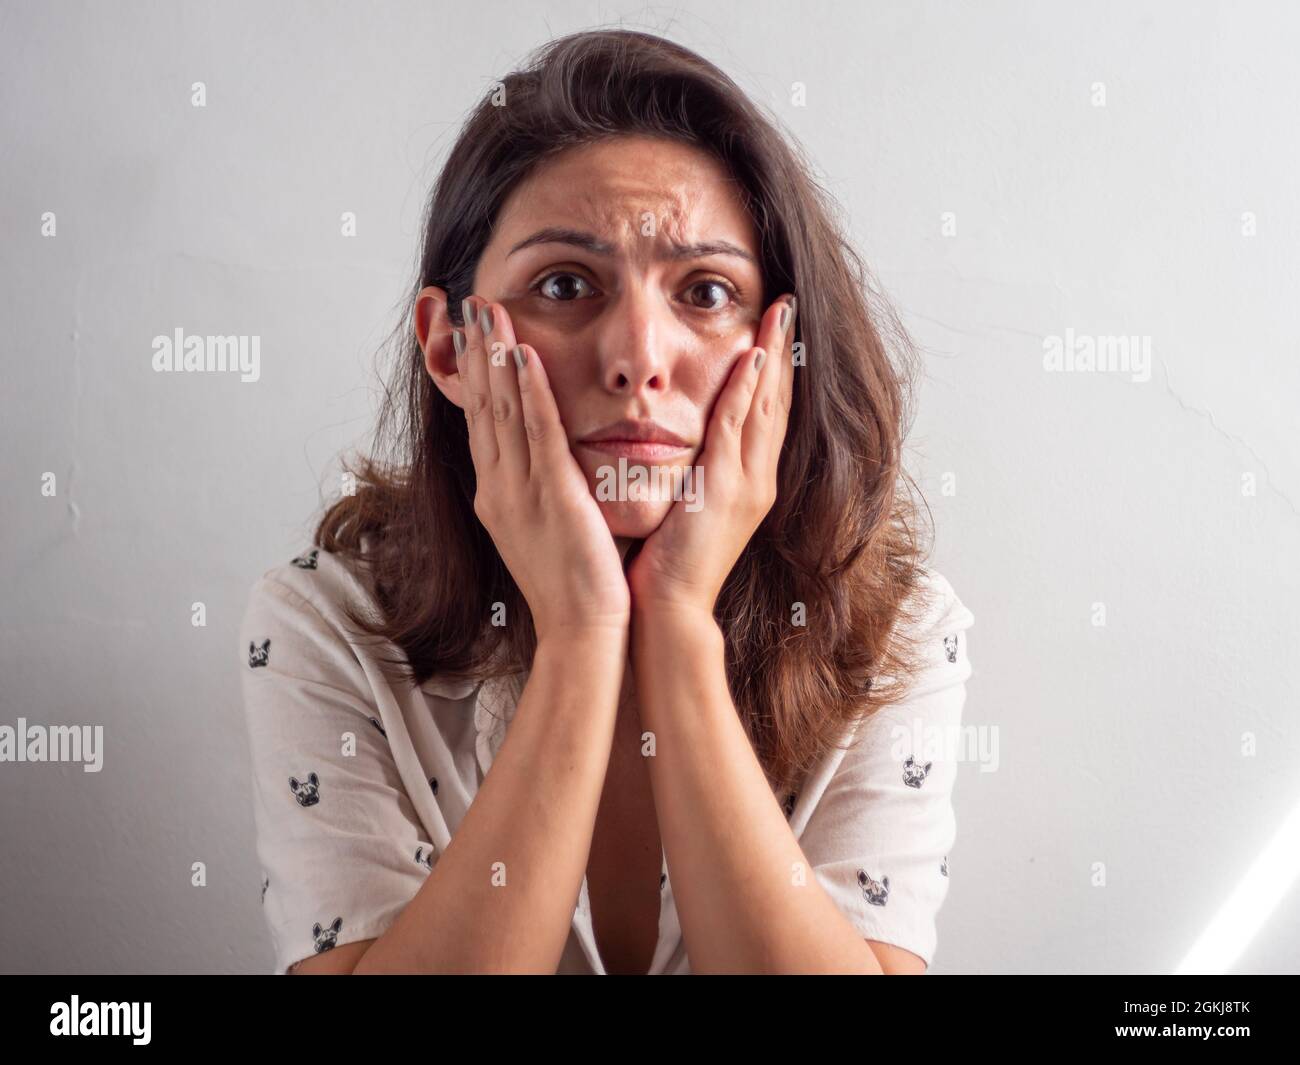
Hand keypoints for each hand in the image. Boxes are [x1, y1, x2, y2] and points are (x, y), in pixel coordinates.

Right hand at [457, 295, 630, 641]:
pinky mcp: (552, 495)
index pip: (482, 422)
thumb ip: (541, 490)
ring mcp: (520, 491)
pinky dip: (529, 391)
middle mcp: (499, 487)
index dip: (474, 376)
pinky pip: (538, 432)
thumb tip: (547, 463)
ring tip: (487, 311)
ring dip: (495, 356)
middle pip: (482, 407)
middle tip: (467, 304)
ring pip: (503, 410)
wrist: (581, 630)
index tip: (469, 335)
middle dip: (475, 353)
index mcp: (498, 495)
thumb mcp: (545, 529)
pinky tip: (524, 356)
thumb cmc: (573, 585)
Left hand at [627, 293, 796, 620]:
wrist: (669, 609)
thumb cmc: (667, 564)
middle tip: (788, 303)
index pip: (765, 412)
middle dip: (784, 350)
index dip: (772, 368)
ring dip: (774, 355)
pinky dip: (748, 391)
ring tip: (779, 312)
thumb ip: (691, 472)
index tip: (774, 327)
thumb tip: (677, 442)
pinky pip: (738, 429)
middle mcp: (757, 478)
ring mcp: (747, 484)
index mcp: (747, 482)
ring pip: (766, 406)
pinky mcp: (726, 490)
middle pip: (777, 400)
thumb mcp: (685, 506)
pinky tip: (751, 356)